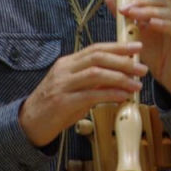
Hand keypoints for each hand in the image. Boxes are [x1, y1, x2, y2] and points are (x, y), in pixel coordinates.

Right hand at [18, 42, 147, 146]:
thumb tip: (120, 78)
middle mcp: (65, 69)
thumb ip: (93, 81)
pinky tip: (123, 96)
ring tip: (136, 84)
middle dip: (123, 60)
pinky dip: (109, 94)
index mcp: (68, 62)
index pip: (95, 48)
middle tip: (142, 68)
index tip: (136, 47)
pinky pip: (90, 95)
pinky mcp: (62, 102)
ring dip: (120, 77)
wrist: (28, 123)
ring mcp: (63, 85)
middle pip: (97, 57)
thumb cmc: (54, 105)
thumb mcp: (74, 88)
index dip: (118, 46)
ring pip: (95, 73)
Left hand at [106, 0, 170, 103]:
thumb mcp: (138, 34)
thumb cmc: (160, 56)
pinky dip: (163, 25)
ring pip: (167, 11)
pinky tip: (152, 24)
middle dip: (141, 0)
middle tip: (124, 8)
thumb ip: (126, 16)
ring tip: (133, 15)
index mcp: (166, 9)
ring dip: (148, 11)